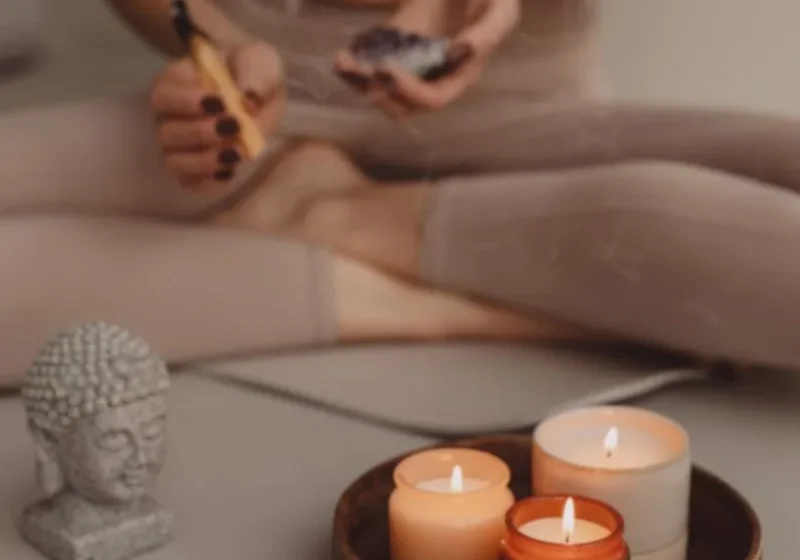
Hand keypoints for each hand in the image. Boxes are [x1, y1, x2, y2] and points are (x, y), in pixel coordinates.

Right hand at [149, 41, 283, 188]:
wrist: (260, 92)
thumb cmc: (250, 69)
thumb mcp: (258, 59)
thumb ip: (254, 73)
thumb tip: (249, 101)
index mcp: (176, 82)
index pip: (164, 94)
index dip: (188, 101)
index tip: (221, 102)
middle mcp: (169, 115)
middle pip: (167, 131)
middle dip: (200, 133)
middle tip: (235, 127)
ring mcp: (178, 144)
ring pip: (173, 161)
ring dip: (203, 161)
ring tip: (236, 152)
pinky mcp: (193, 167)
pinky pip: (188, 182)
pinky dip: (207, 181)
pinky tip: (229, 172)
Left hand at [335, 0, 519, 117]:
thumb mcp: (500, 9)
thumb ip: (488, 32)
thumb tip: (461, 51)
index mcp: (459, 76)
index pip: (432, 99)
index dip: (408, 90)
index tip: (386, 67)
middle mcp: (433, 79)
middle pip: (401, 105)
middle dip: (377, 91)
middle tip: (360, 69)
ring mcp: (411, 66)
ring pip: (380, 92)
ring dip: (359, 83)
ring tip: (343, 63)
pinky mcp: (393, 50)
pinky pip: (370, 70)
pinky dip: (355, 67)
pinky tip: (343, 55)